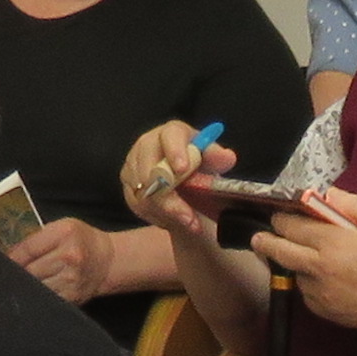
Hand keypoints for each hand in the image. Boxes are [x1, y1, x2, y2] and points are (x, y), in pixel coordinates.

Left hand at [10, 218, 109, 304]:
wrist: (106, 261)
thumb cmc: (81, 241)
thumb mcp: (61, 227)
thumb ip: (35, 239)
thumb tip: (7, 256)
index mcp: (65, 235)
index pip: (27, 249)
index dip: (10, 258)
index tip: (0, 262)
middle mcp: (69, 258)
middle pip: (29, 271)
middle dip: (16, 274)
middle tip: (7, 275)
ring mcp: (71, 281)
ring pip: (35, 289)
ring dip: (25, 288)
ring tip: (21, 284)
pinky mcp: (72, 298)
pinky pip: (46, 300)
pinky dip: (37, 297)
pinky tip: (35, 293)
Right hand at [121, 120, 222, 245]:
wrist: (185, 188)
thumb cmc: (199, 169)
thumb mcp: (212, 164)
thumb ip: (217, 159)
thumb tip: (227, 156)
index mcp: (172, 133)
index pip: (170, 136)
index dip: (175, 152)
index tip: (183, 169)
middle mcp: (148, 144)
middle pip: (151, 168)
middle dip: (169, 197)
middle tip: (188, 217)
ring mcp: (134, 164)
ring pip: (144, 191)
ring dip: (167, 211)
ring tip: (188, 222)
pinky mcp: (128, 184)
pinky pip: (138, 203)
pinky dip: (157, 215)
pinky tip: (172, 219)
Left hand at [256, 184, 356, 338]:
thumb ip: (350, 204)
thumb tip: (327, 195)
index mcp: (331, 243)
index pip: (289, 225)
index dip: (281, 217)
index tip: (279, 214)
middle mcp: (318, 268)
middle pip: (277, 251)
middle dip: (266, 240)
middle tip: (260, 236)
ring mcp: (318, 293)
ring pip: (292, 273)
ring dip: (294, 263)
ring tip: (308, 256)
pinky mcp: (322, 311)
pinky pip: (305, 292)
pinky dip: (308, 282)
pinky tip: (326, 278)